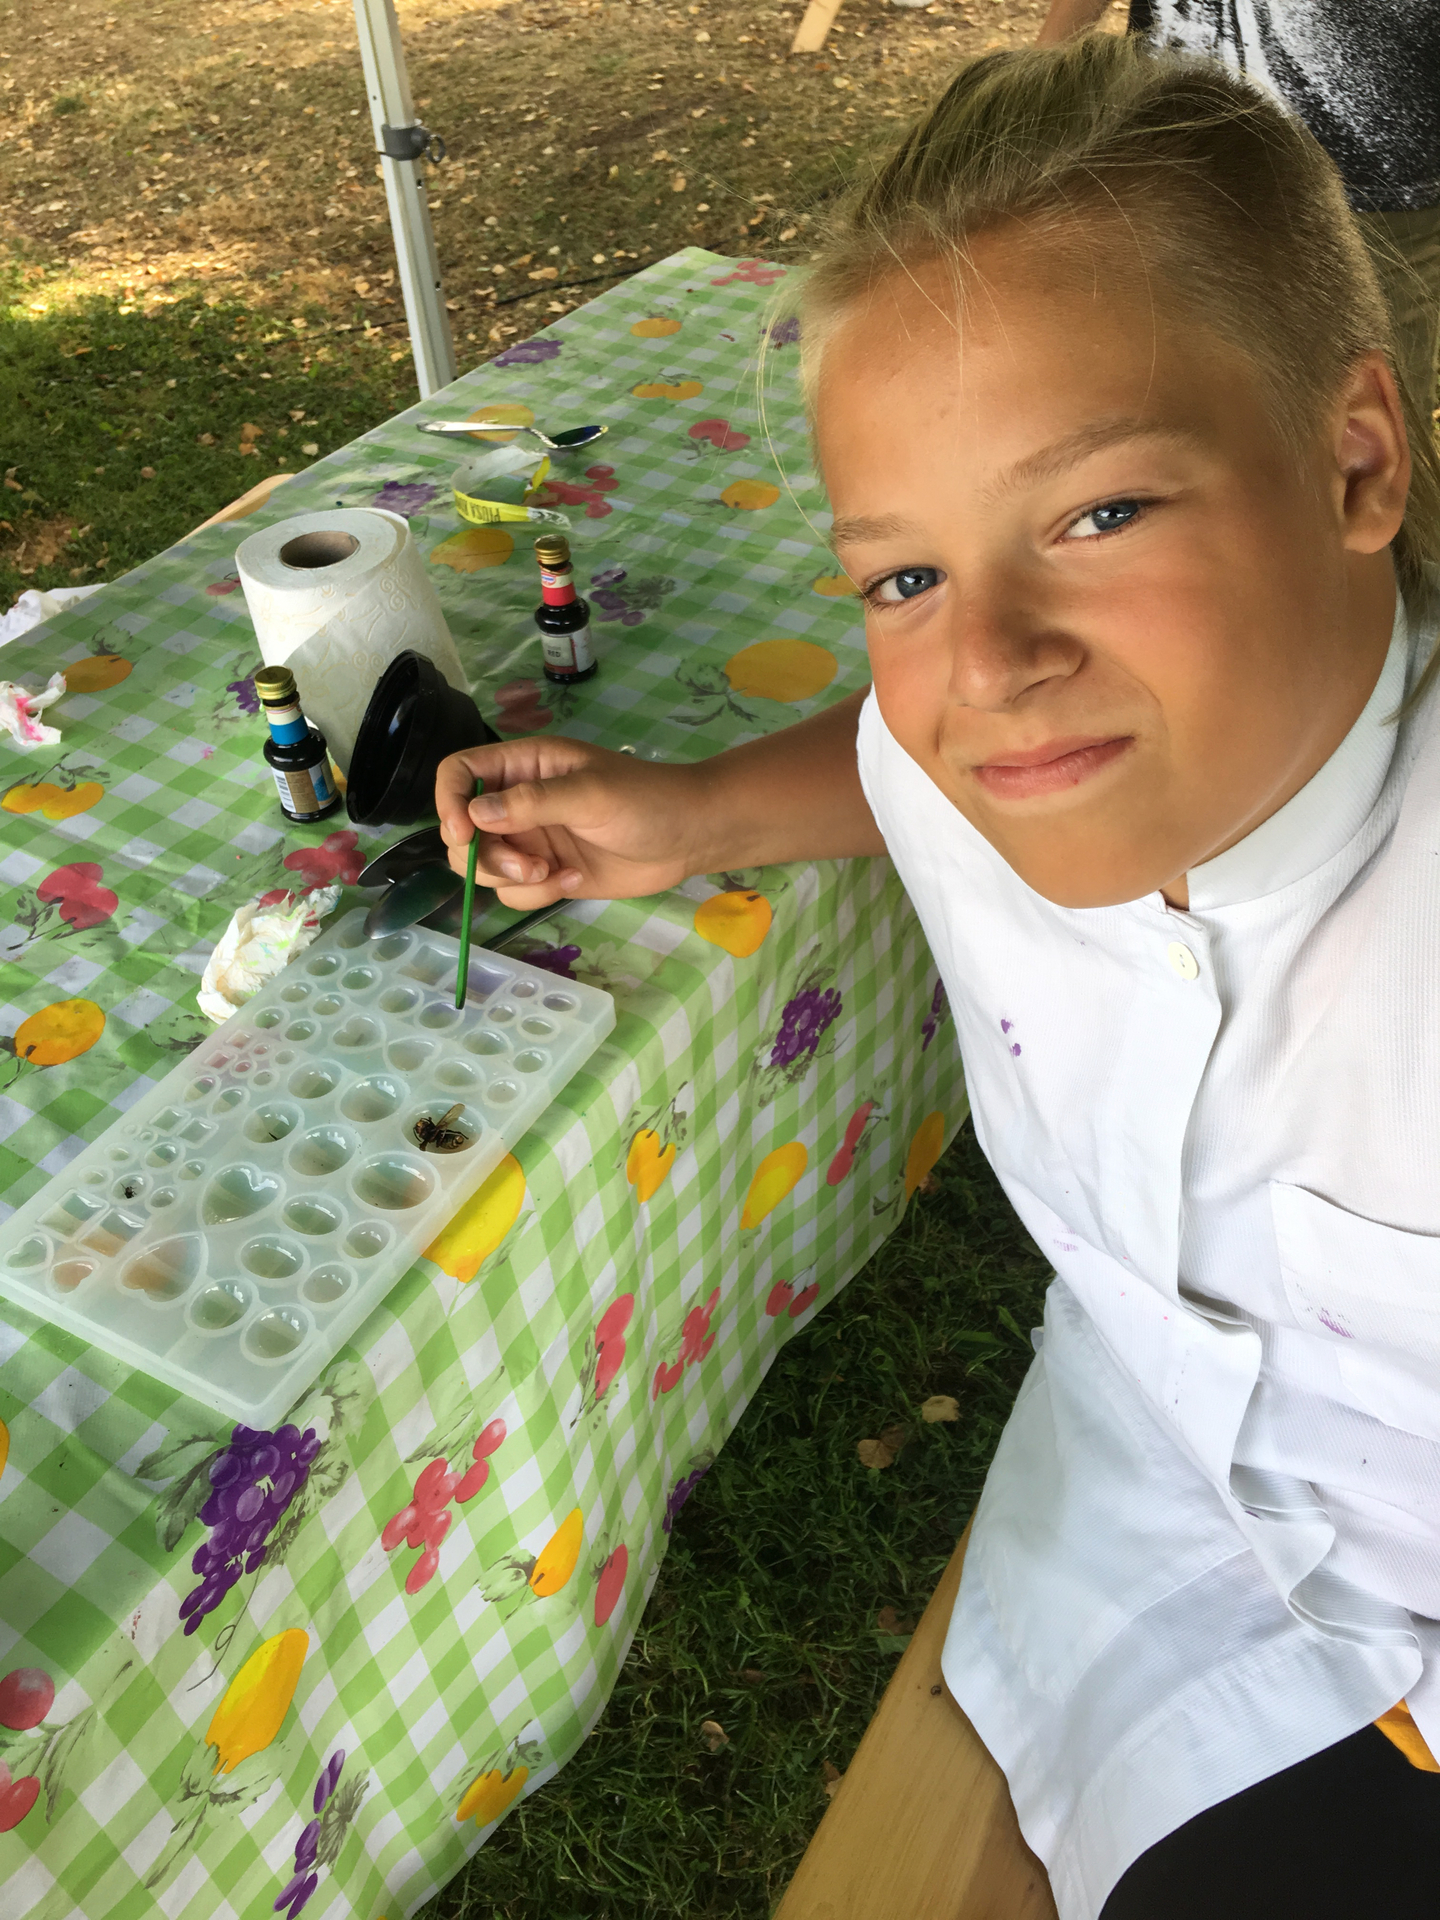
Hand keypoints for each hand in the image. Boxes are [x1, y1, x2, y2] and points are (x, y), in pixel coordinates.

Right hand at [436, 736, 706, 908]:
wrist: (689, 837)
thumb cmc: (646, 800)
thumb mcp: (591, 793)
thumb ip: (533, 803)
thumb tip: (475, 814)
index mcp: (523, 766)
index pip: (460, 773)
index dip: (448, 802)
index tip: (462, 835)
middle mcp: (518, 802)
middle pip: (461, 831)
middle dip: (484, 857)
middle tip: (527, 866)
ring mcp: (530, 840)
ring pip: (483, 868)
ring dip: (511, 879)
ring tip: (553, 874)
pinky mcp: (546, 873)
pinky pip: (514, 892)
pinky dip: (536, 894)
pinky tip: (573, 881)